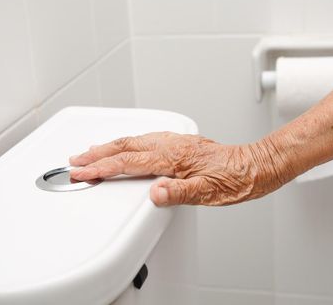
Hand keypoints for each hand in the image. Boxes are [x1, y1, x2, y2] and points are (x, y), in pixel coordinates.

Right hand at [69, 132, 286, 205]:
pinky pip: (146, 139)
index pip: (128, 161)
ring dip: (110, 145)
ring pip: (134, 139)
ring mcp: (176, 142)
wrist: (256, 166)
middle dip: (97, 152)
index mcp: (174, 156)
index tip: (82, 172)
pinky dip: (128, 143)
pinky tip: (128, 146)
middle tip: (76, 159)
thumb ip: (179, 193)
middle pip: (125, 145)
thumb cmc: (236, 179)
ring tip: (93, 151)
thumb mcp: (209, 192)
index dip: (102, 167)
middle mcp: (172, 145)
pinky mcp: (181, 143)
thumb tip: (154, 193)